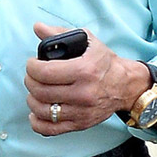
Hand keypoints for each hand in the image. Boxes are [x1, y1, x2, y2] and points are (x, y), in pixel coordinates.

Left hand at [25, 23, 150, 135]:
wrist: (126, 86)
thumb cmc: (105, 63)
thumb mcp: (88, 41)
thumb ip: (60, 33)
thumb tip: (37, 27)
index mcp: (84, 70)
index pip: (45, 72)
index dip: (32, 67)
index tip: (32, 63)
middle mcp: (83, 93)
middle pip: (41, 91)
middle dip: (30, 81)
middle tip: (32, 76)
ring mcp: (81, 111)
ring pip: (43, 110)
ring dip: (32, 99)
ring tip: (35, 91)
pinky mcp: (80, 124)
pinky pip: (51, 129)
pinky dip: (37, 122)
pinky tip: (36, 112)